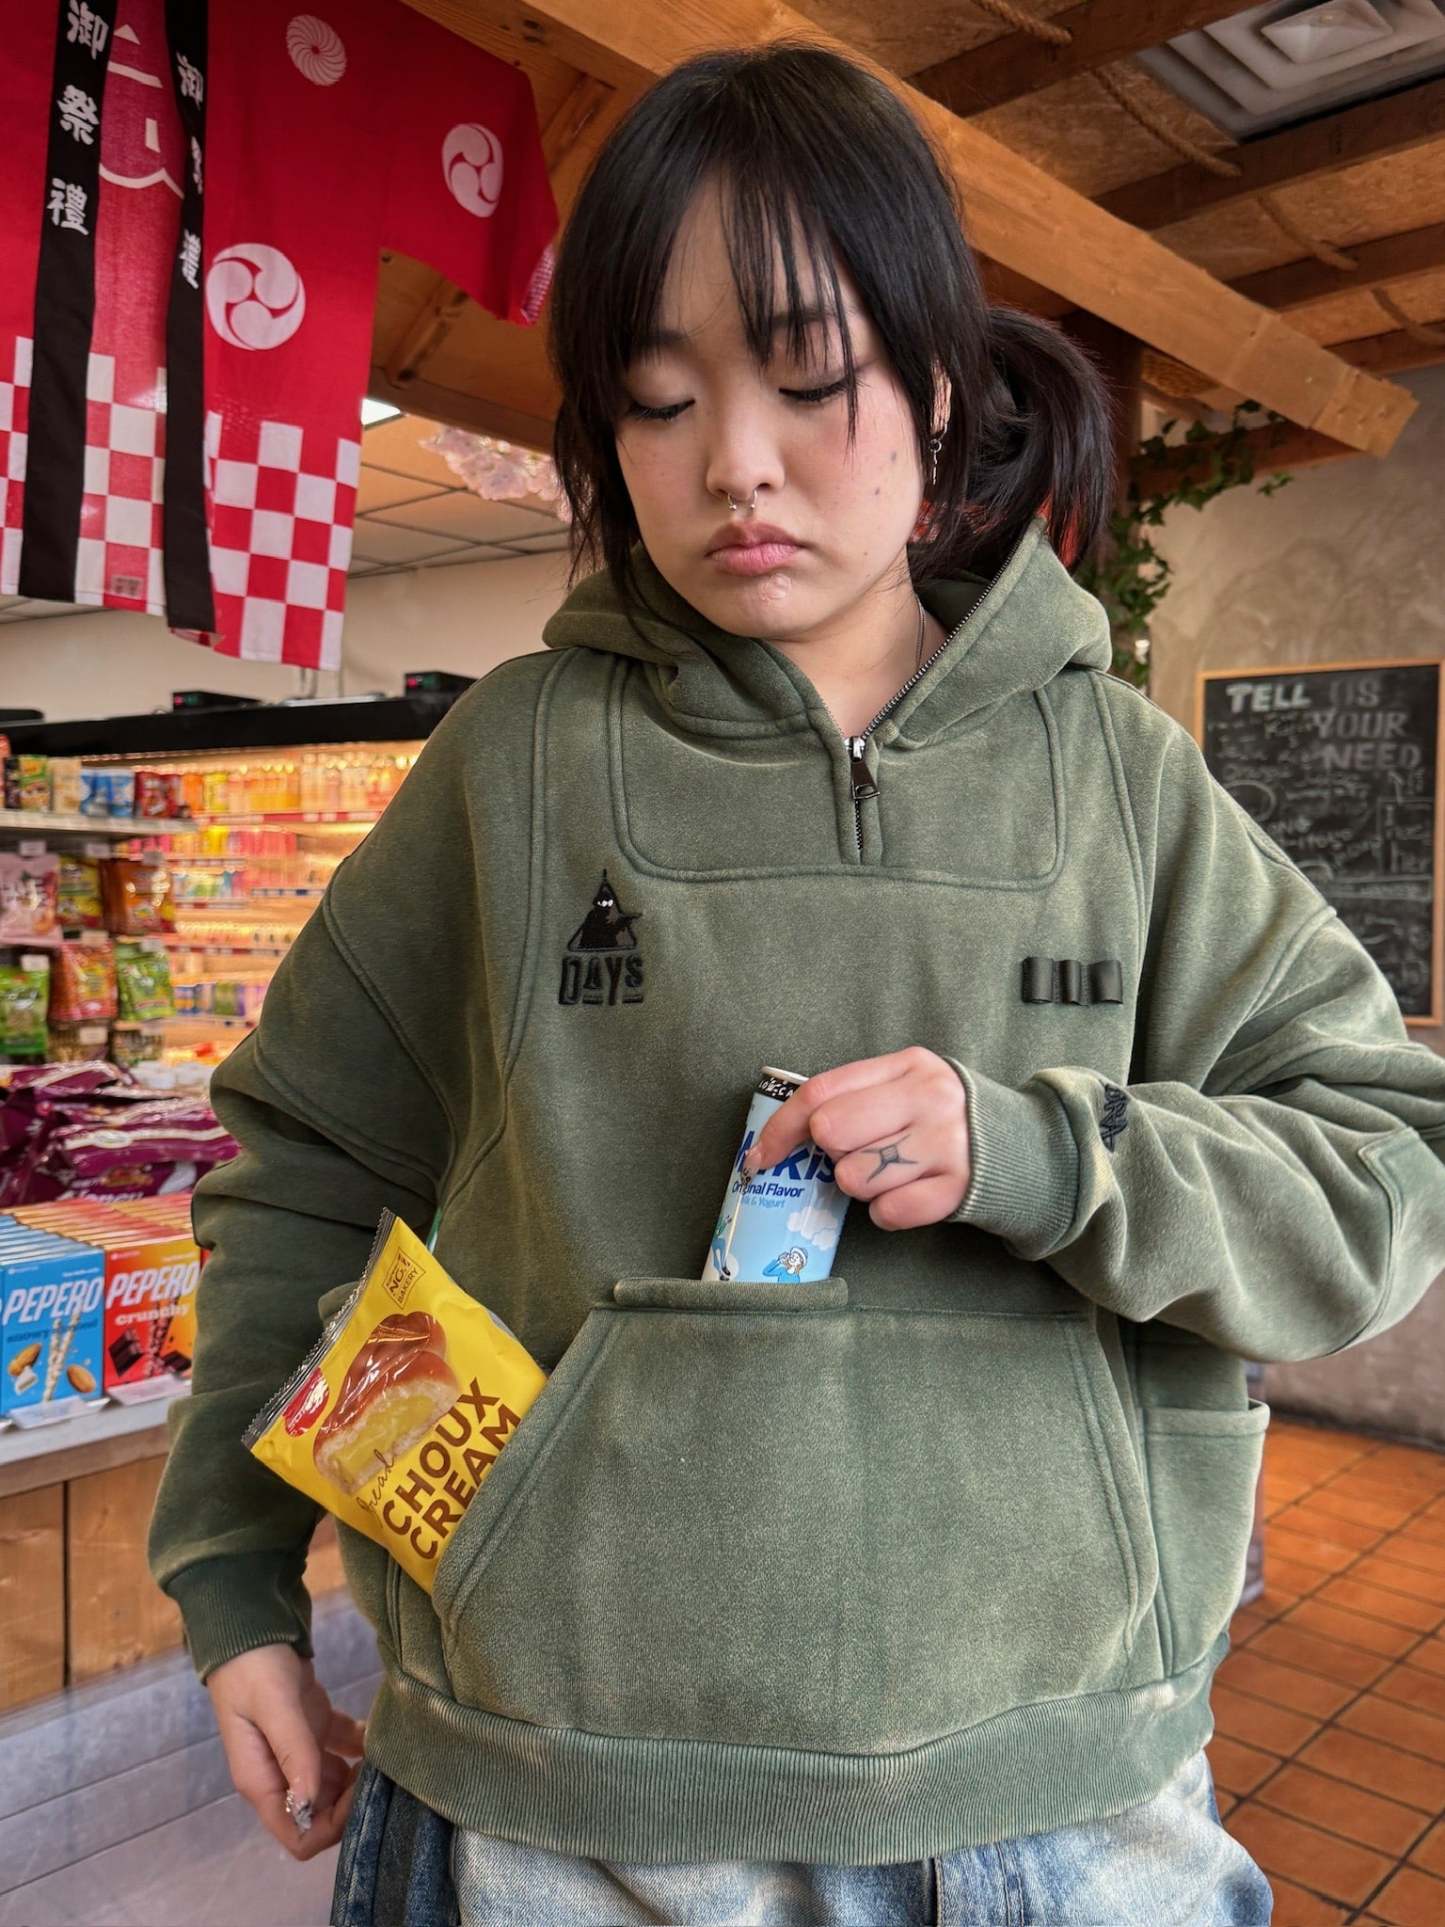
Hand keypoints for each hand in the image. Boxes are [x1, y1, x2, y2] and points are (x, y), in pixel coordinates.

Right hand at [208, 1643, 365, 1859]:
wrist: (248, 1624)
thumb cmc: (253, 1667)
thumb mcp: (274, 1706)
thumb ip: (294, 1752)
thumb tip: (311, 1803)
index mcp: (261, 1781)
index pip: (297, 1835)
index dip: (330, 1827)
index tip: (358, 1794)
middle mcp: (279, 1774)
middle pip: (321, 1815)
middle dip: (351, 1803)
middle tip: (380, 1770)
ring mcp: (297, 1751)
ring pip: (335, 1786)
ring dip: (360, 1777)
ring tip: (386, 1753)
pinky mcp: (313, 1727)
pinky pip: (342, 1750)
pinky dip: (361, 1746)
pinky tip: (379, 1731)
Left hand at [743, 1047, 971, 1230]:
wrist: (1028, 1148)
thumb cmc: (948, 1119)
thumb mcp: (910, 1086)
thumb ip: (858, 1097)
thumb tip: (782, 1135)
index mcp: (908, 1065)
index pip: (822, 1091)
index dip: (781, 1128)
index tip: (760, 1156)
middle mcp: (928, 1098)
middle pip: (831, 1132)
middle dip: (834, 1155)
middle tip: (862, 1154)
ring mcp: (946, 1143)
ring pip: (854, 1178)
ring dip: (862, 1187)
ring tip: (894, 1174)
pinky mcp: (958, 1187)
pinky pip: (888, 1212)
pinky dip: (888, 1212)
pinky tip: (911, 1194)